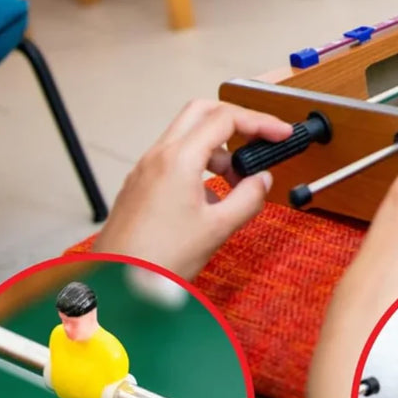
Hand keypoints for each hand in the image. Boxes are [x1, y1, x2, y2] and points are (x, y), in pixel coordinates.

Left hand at [93, 99, 292, 278]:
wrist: (116, 286)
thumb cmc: (158, 261)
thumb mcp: (217, 229)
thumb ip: (248, 198)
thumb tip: (262, 180)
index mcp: (178, 160)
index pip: (225, 118)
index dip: (260, 122)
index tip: (281, 133)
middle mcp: (158, 156)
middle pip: (202, 111)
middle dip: (237, 119)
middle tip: (261, 138)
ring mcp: (145, 168)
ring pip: (187, 135)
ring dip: (218, 147)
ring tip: (239, 179)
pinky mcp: (140, 184)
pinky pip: (174, 158)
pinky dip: (199, 163)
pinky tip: (212, 196)